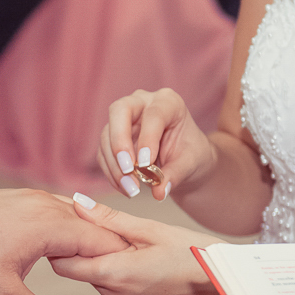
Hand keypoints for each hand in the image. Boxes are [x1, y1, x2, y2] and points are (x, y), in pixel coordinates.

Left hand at [0, 189, 128, 294]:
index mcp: (50, 225)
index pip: (103, 241)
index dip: (121, 261)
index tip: (136, 280)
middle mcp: (46, 205)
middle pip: (94, 227)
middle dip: (108, 252)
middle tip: (124, 277)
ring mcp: (32, 198)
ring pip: (75, 216)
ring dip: (87, 238)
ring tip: (96, 266)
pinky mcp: (19, 199)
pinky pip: (56, 210)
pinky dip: (67, 227)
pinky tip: (62, 247)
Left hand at [49, 195, 223, 294]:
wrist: (222, 283)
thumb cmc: (190, 251)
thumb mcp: (150, 228)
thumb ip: (108, 219)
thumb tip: (76, 203)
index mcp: (115, 274)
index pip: (65, 265)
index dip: (63, 246)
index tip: (72, 231)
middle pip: (85, 272)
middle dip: (94, 253)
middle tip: (120, 236)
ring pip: (102, 282)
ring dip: (111, 267)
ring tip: (139, 252)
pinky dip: (125, 282)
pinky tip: (148, 269)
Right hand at [99, 88, 215, 199]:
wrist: (183, 160)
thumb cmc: (190, 154)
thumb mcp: (190, 163)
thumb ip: (175, 174)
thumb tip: (159, 191)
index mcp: (168, 102)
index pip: (153, 114)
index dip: (147, 138)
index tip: (146, 164)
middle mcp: (142, 103)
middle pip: (119, 110)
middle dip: (120, 141)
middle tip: (128, 169)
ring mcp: (124, 118)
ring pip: (107, 134)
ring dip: (114, 164)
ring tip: (130, 188)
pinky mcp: (112, 136)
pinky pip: (104, 153)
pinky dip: (111, 172)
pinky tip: (124, 187)